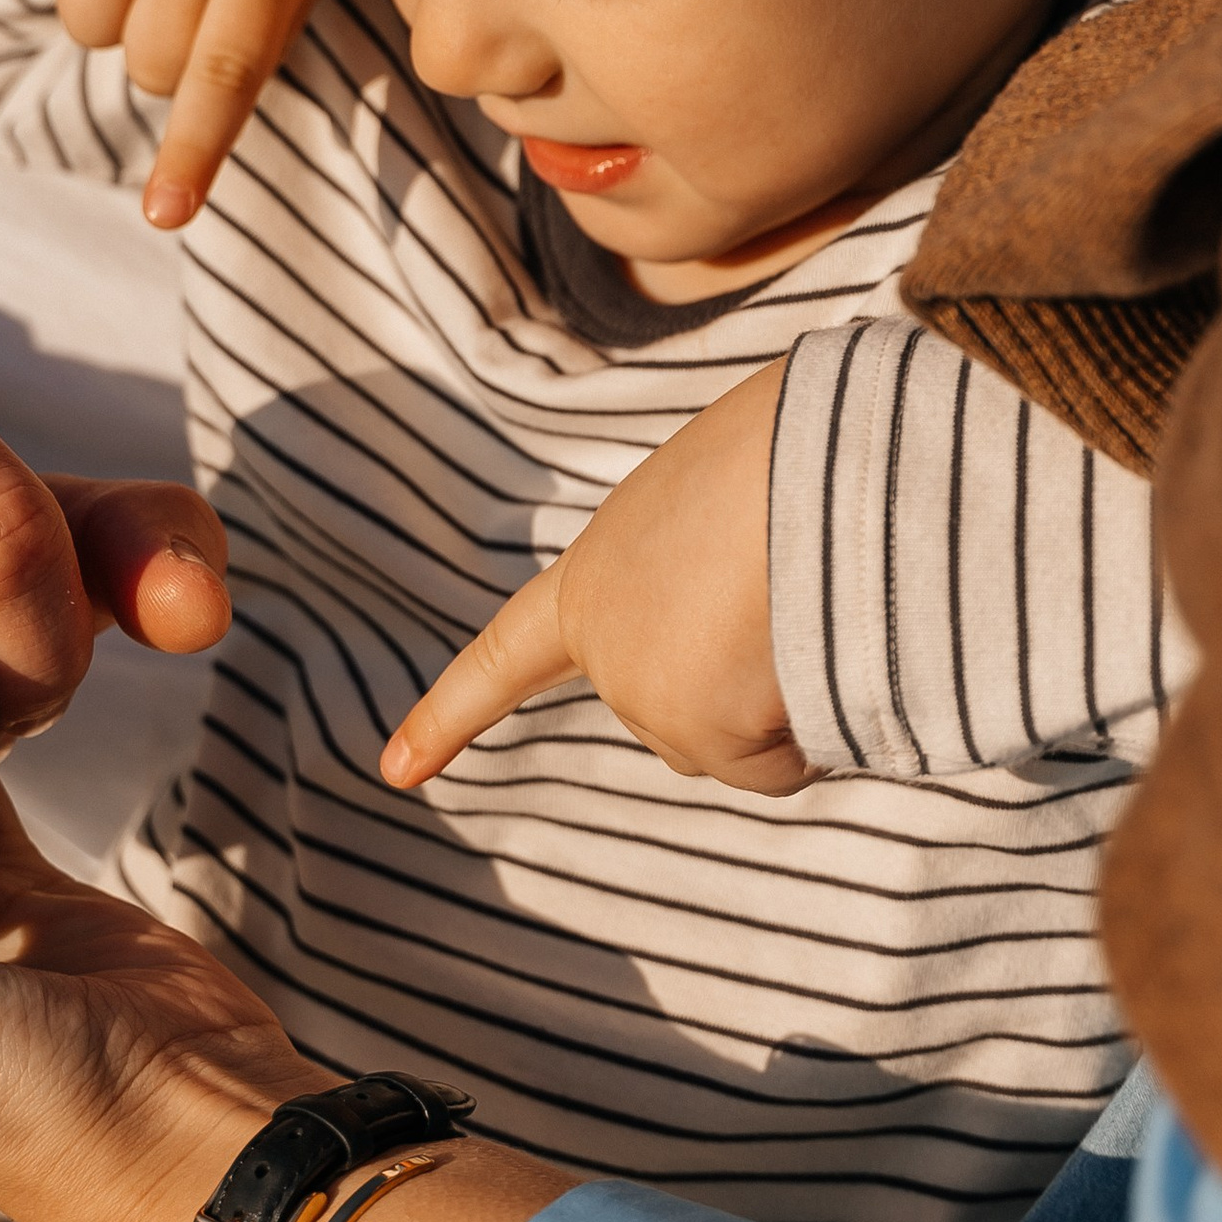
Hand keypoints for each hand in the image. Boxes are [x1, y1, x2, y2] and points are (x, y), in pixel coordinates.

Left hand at [385, 359, 805, 798]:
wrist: (821, 455)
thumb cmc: (794, 452)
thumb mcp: (722, 505)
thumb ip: (708, 589)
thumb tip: (782, 680)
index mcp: (594, 572)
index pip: (508, 654)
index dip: (452, 712)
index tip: (393, 770)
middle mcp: (601, 642)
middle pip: (685, 714)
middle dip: (751, 679)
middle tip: (793, 584)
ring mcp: (640, 691)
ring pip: (742, 744)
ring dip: (793, 692)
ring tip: (814, 597)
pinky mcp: (695, 730)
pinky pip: (783, 764)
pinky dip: (821, 727)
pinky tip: (827, 650)